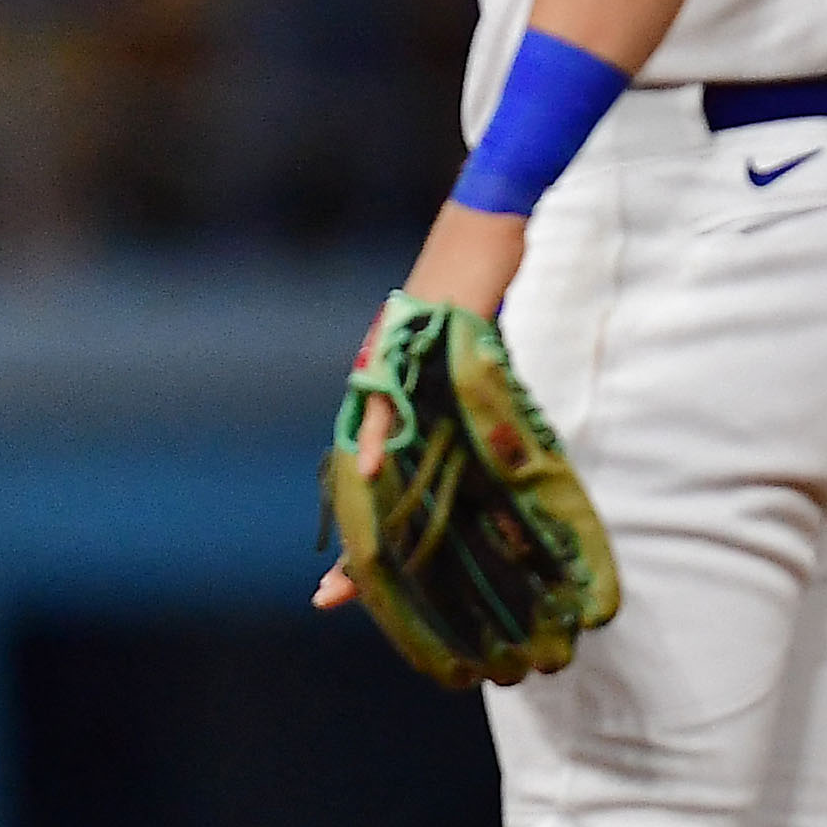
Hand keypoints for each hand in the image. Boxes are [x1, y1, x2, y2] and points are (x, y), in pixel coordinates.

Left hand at [312, 202, 531, 609]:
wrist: (484, 226)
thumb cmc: (478, 290)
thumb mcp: (475, 365)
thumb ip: (470, 411)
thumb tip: (493, 458)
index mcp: (395, 403)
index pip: (374, 482)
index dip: (364, 542)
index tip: (343, 597)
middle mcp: (382, 390)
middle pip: (361, 481)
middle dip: (354, 544)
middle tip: (333, 600)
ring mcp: (392, 367)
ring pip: (366, 446)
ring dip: (358, 502)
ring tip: (353, 559)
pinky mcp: (410, 344)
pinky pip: (390, 393)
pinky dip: (378, 430)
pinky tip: (366, 465)